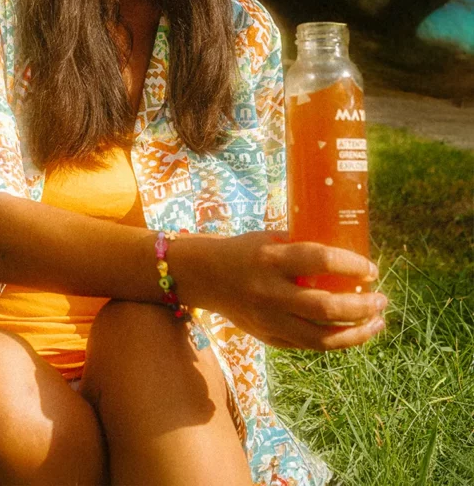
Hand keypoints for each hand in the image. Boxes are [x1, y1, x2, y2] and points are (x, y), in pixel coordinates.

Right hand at [204, 232, 386, 350]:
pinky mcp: (268, 337)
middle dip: (362, 306)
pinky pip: (308, 345)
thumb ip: (301, 249)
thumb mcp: (269, 239)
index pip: (320, 261)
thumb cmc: (244, 250)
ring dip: (356, 333)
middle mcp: (271, 292)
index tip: (371, 269)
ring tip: (377, 323)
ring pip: (321, 338)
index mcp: (272, 259)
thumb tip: (346, 254)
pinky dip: (334, 341)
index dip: (352, 265)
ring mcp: (269, 319)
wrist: (203, 276)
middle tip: (382, 299)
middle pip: (326, 306)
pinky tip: (351, 333)